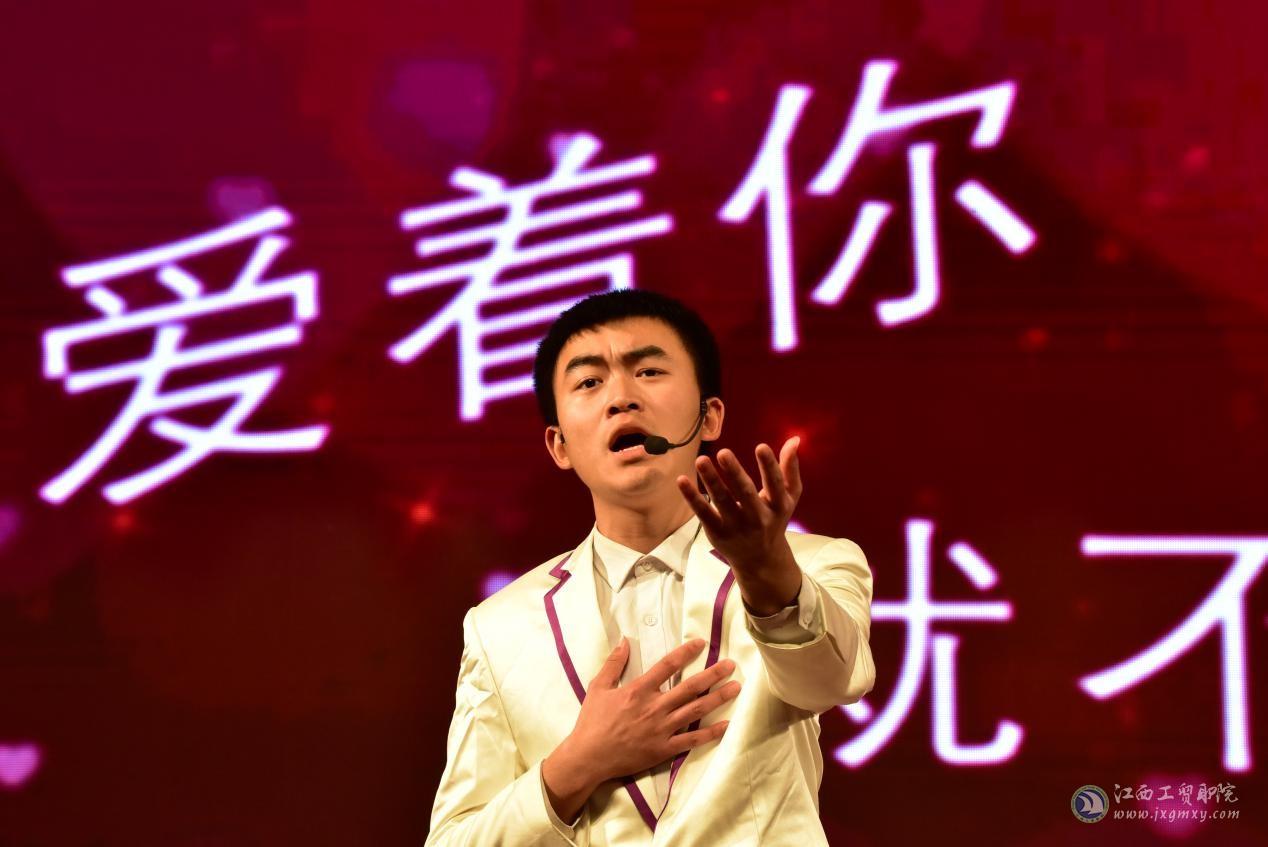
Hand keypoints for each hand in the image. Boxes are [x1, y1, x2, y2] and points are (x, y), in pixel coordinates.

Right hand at [565, 637, 739, 782]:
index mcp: (639, 690)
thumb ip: (613, 664)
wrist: (589, 757)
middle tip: (731, 665)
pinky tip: (726, 725)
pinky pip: (692, 739)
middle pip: (690, 687)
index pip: (667, 666)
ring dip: (718, 698)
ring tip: (736, 688)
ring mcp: (662, 729)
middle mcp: (655, 707)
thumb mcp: (598, 687)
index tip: (701, 643)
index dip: (686, 652)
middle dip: (713, 674)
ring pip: (696, 710)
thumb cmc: (592, 722)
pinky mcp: (665, 749)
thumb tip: (624, 641)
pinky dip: (710, 733)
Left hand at [675, 436, 802, 584]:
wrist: (760, 559)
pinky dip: (692, 497)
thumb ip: (790, 469)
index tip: (761, 446)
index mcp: (778, 506)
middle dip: (734, 473)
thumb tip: (794, 439)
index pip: (775, 484)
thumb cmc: (774, 519)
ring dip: (711, 480)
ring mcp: (737, 527)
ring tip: (701, 460)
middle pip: (746, 493)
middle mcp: (758, 518)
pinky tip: (682, 480)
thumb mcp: (788, 497)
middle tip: (723, 452)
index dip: (769, 466)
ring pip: (722, 501)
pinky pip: (703, 513)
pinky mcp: (717, 533)